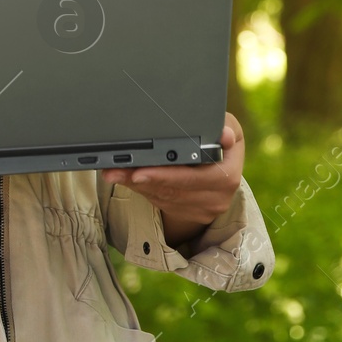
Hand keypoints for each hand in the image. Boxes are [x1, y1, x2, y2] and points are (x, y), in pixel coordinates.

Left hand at [100, 113, 244, 245]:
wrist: (222, 167)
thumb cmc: (219, 139)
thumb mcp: (227, 127)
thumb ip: (223, 127)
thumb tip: (224, 135)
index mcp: (228, 173)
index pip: (196, 177)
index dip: (168, 175)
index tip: (142, 170)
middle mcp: (219, 196)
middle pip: (173, 190)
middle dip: (142, 179)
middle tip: (115, 171)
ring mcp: (204, 209)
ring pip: (163, 197)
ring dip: (136, 184)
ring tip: (113, 171)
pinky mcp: (189, 214)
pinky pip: (161, 202)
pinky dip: (142, 189)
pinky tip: (127, 178)